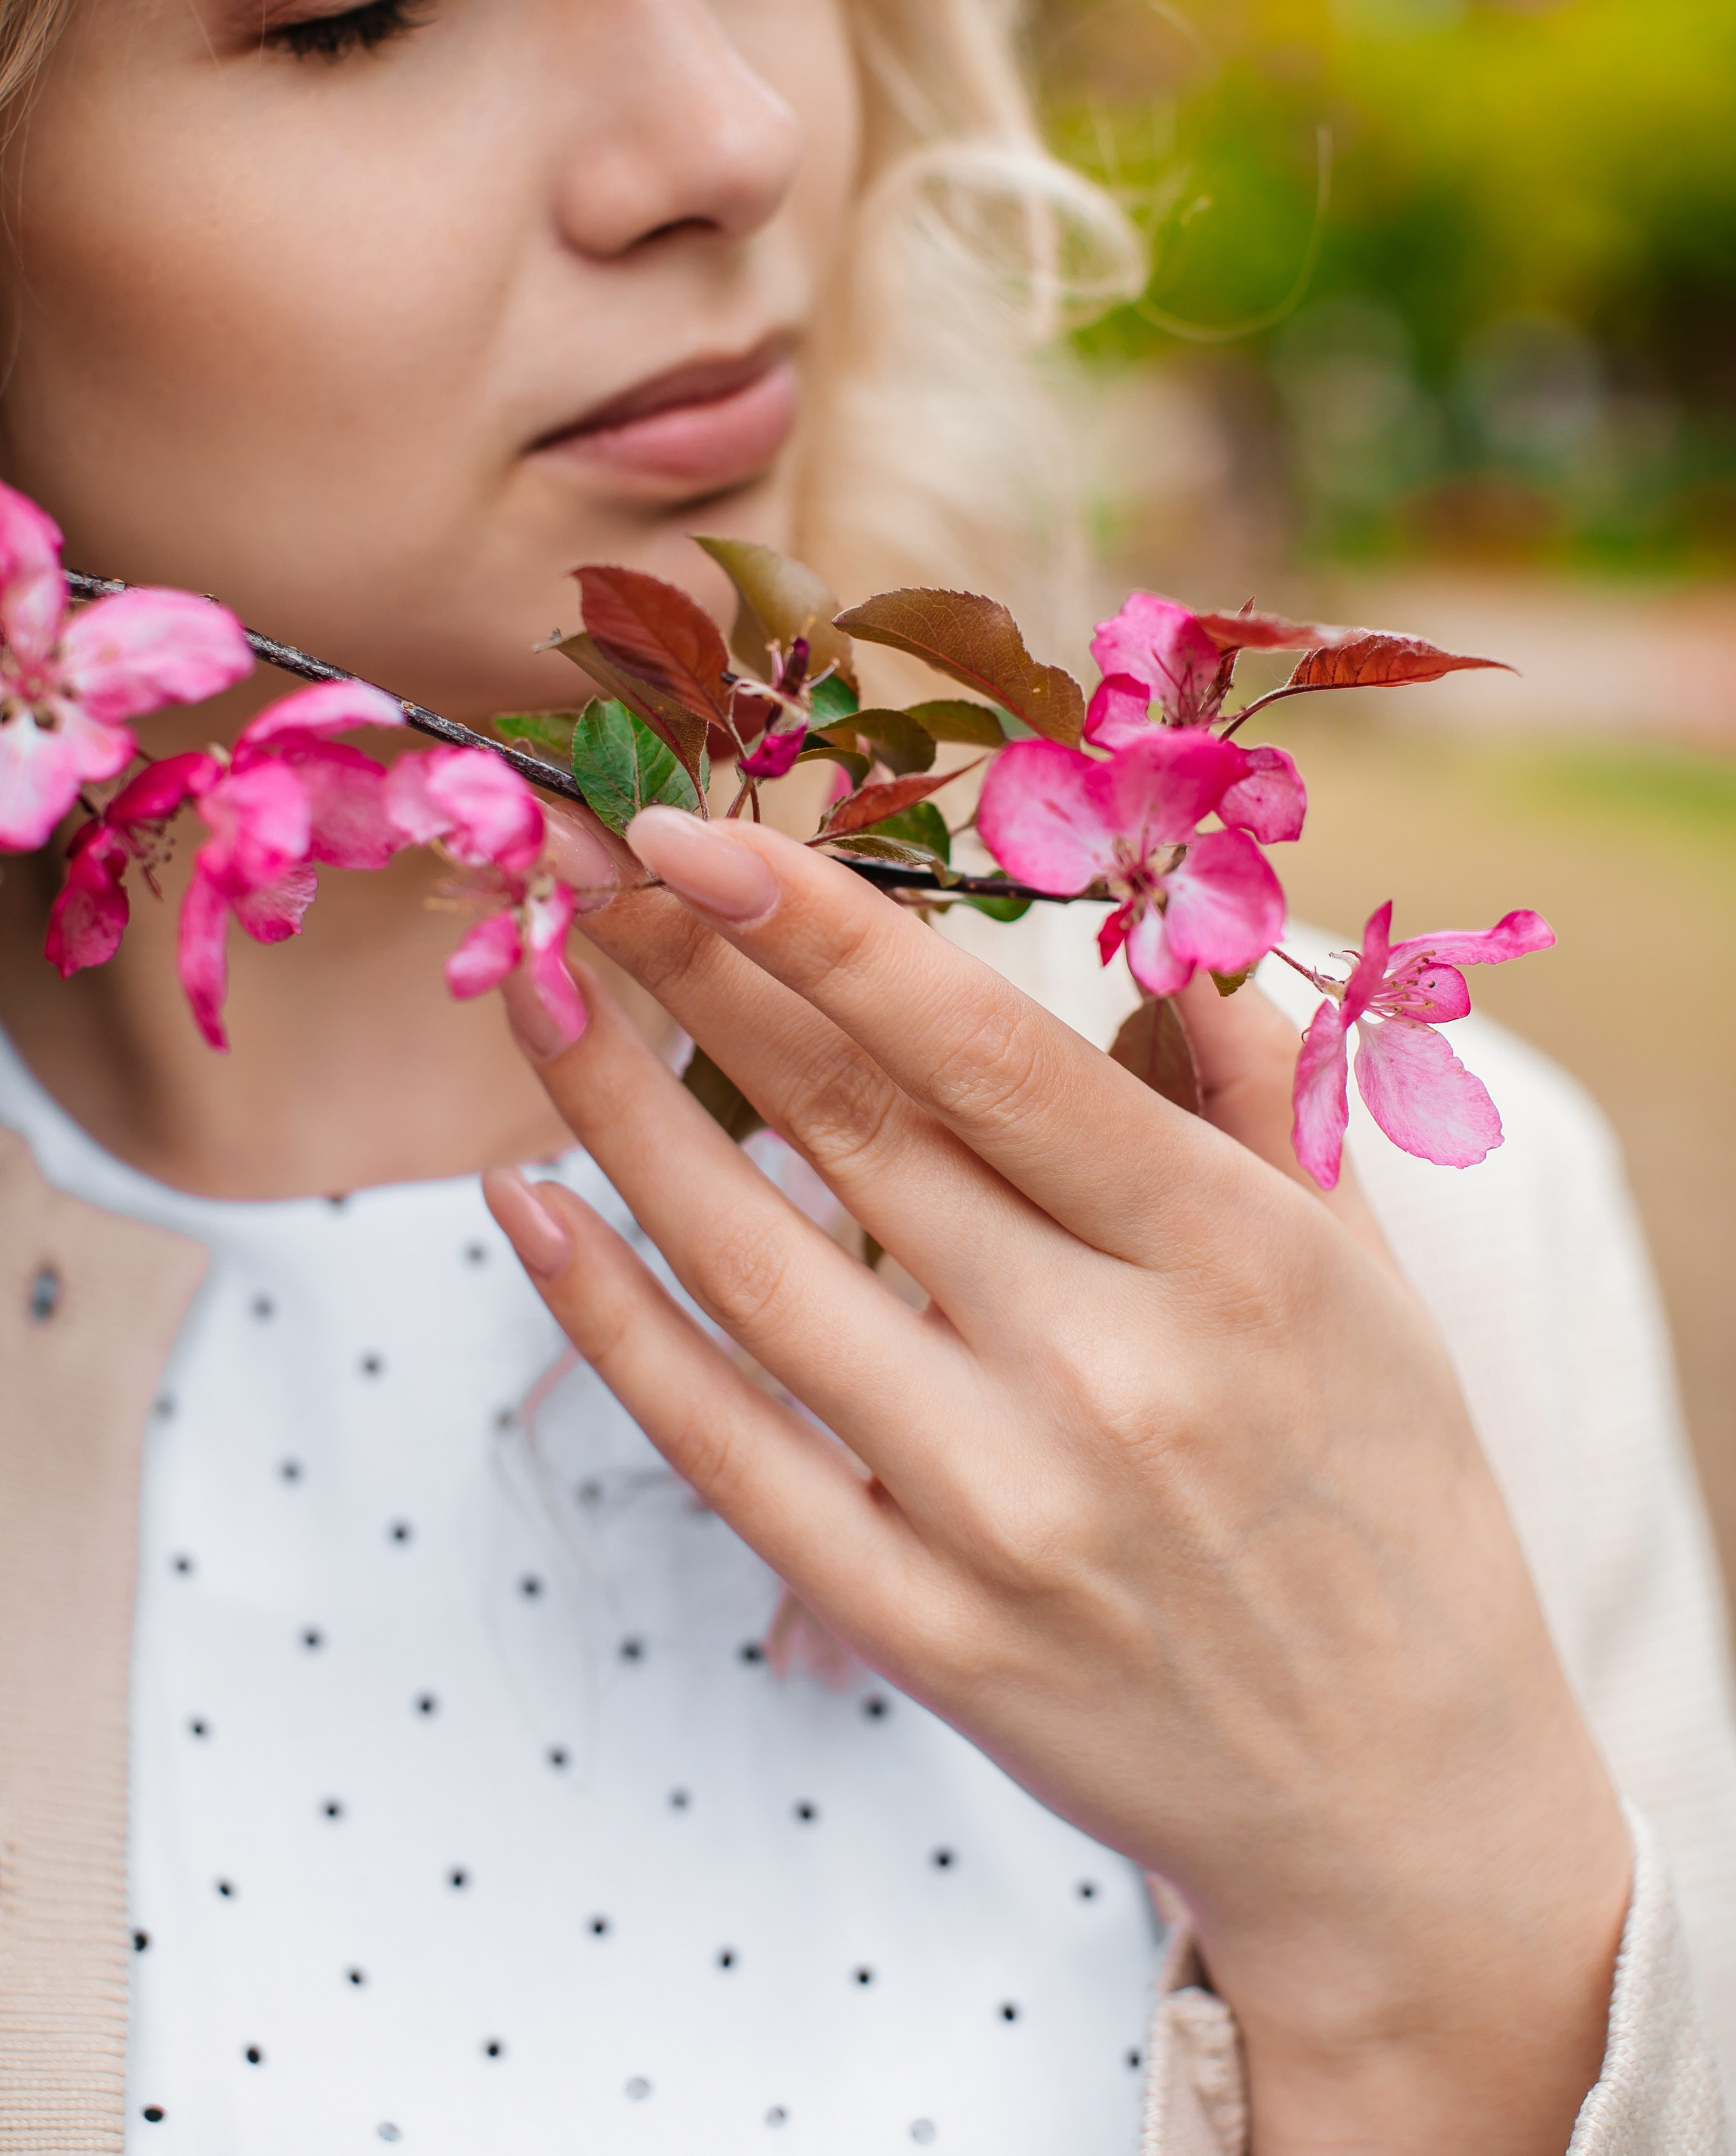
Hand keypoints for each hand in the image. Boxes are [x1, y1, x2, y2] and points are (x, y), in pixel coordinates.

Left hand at [485, 809, 1629, 2155]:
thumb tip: (1150, 928)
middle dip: (695, 973)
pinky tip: (526, 1204)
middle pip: (848, 1130)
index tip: (693, 826)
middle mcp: (1107, 1375)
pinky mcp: (920, 1628)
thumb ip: (1251, 1088)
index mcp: (1230, 1256)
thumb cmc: (1387, 1494)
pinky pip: (726, 1449)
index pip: (982, 1052)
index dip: (821, 928)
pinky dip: (609, 1321)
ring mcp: (999, 1513)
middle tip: (582, 863)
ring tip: (533, 987)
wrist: (1399, 1803)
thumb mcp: (1365, 1269)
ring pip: (754, 1270)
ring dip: (612, 1114)